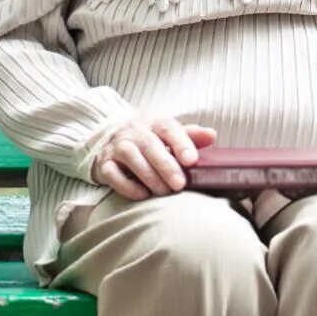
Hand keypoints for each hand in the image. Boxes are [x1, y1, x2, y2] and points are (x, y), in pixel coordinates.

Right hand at [91, 112, 216, 199]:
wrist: (111, 137)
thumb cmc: (150, 137)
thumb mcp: (169, 132)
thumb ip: (190, 135)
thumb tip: (212, 135)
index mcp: (155, 121)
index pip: (169, 128)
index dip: (181, 143)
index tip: (192, 160)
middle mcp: (134, 131)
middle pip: (150, 145)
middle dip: (166, 166)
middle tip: (180, 184)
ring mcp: (117, 146)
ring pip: (131, 158)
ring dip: (149, 176)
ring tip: (164, 191)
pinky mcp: (104, 163)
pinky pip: (113, 174)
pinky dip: (127, 186)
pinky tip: (143, 194)